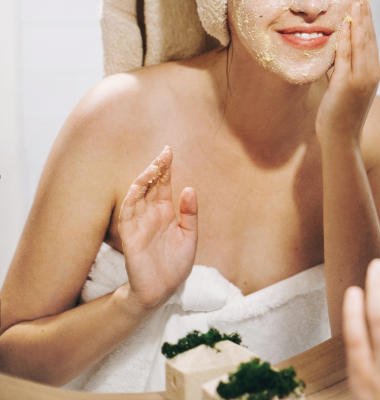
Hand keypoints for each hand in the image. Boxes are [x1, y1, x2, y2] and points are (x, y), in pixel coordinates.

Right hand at [117, 146, 197, 312]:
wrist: (162, 290)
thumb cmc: (175, 265)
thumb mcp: (189, 236)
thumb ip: (190, 214)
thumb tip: (190, 188)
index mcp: (165, 214)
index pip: (163, 186)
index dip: (165, 169)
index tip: (169, 151)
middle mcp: (151, 215)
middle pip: (151, 186)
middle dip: (156, 169)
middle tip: (164, 153)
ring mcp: (139, 224)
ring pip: (137, 196)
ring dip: (144, 180)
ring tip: (154, 165)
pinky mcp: (130, 237)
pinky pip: (127, 214)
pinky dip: (132, 199)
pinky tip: (139, 186)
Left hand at [317, 0, 379, 143]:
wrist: (342, 137)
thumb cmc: (341, 113)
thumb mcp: (344, 85)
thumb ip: (342, 66)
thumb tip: (336, 48)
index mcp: (372, 71)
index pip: (370, 39)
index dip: (367, 19)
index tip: (363, 1)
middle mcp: (371, 72)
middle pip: (368, 36)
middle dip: (364, 13)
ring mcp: (361, 78)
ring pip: (361, 42)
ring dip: (358, 19)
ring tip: (355, 1)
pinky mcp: (348, 83)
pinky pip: (347, 56)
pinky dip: (346, 38)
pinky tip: (345, 23)